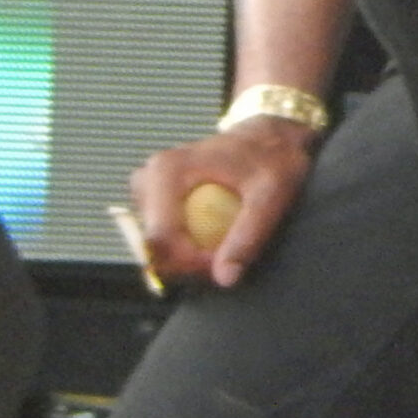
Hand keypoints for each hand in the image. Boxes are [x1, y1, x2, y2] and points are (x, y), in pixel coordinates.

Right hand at [128, 117, 316, 287]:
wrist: (266, 139)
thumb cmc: (270, 160)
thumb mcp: (270, 195)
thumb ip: (247, 236)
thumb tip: (225, 278)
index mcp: (167, 171)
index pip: (160, 238)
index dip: (189, 263)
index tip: (223, 265)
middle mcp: (148, 178)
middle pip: (155, 247)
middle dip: (190, 263)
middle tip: (229, 257)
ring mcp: (147, 191)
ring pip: (158, 248)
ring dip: (190, 257)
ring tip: (227, 241)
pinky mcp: (153, 201)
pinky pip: (164, 240)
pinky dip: (188, 247)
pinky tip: (214, 236)